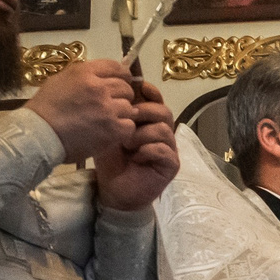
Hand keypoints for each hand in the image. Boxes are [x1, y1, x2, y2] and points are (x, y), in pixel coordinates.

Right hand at [25, 59, 141, 161]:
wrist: (39, 134)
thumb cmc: (44, 109)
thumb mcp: (60, 81)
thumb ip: (83, 77)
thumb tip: (101, 78)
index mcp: (85, 73)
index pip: (116, 67)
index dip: (123, 75)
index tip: (122, 81)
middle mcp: (99, 87)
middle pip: (125, 87)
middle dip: (122, 96)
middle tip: (113, 105)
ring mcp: (107, 108)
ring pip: (129, 107)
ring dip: (122, 114)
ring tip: (109, 121)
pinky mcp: (112, 129)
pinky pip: (129, 126)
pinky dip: (123, 129)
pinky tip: (111, 132)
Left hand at [92, 77, 176, 212]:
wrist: (113, 191)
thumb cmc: (112, 161)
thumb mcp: (108, 132)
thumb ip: (114, 114)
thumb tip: (112, 90)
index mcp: (149, 123)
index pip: (156, 101)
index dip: (150, 92)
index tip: (138, 88)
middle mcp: (162, 133)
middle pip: (164, 112)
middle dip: (144, 111)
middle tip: (128, 117)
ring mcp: (169, 149)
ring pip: (164, 129)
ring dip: (142, 134)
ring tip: (127, 144)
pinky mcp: (171, 165)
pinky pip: (165, 150)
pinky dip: (148, 150)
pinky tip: (136, 157)